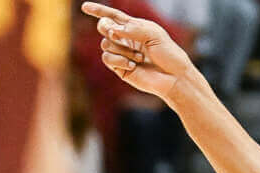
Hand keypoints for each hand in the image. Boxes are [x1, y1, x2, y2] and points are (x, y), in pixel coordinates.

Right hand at [84, 2, 198, 102]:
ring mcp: (121, 54)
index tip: (85, 7)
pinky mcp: (119, 68)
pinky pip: (107, 58)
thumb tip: (112, 30)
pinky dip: (119, 60)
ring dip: (123, 49)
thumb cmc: (168, 54)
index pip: (113, 16)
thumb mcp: (153, 34)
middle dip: (106, 27)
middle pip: (103, 27)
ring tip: (139, 57)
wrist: (174, 77)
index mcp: (134, 27)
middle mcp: (125, 39)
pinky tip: (133, 65)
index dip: (98, 11)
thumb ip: (133, 29)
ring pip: (106, 44)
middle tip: (115, 33)